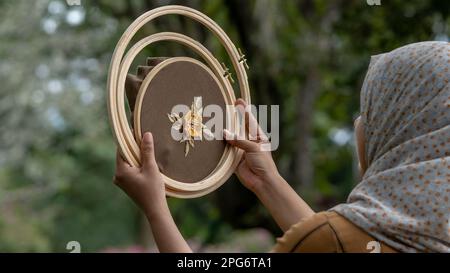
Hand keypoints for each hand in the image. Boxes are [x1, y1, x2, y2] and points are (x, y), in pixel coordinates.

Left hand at [113, 132, 165, 215]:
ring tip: (147, 151)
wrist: (154, 209)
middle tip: (144, 139)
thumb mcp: (151, 168)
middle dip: (134, 148)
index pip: (121, 150)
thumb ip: (147, 150)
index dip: (128, 140)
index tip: (135, 131)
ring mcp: (121, 182)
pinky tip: (146, 163)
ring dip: (136, 157)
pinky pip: (130, 170)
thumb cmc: (153, 189)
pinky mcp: (126, 185)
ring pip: (128, 163)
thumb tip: (146, 134)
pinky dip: (137, 165)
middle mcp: (117, 176)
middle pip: (124, 156)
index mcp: (120, 171)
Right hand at [225, 99, 313, 230]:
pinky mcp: (234, 158)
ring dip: (224, 131)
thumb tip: (224, 132)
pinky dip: (220, 145)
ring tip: (216, 120)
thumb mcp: (253, 147)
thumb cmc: (263, 163)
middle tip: (224, 107)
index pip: (249, 120)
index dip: (244, 110)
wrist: (261, 181)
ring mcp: (241, 149)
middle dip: (232, 118)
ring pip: (231, 138)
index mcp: (257, 136)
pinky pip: (225, 150)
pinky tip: (214, 137)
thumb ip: (239, 140)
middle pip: (238, 127)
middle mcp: (249, 141)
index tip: (238, 100)